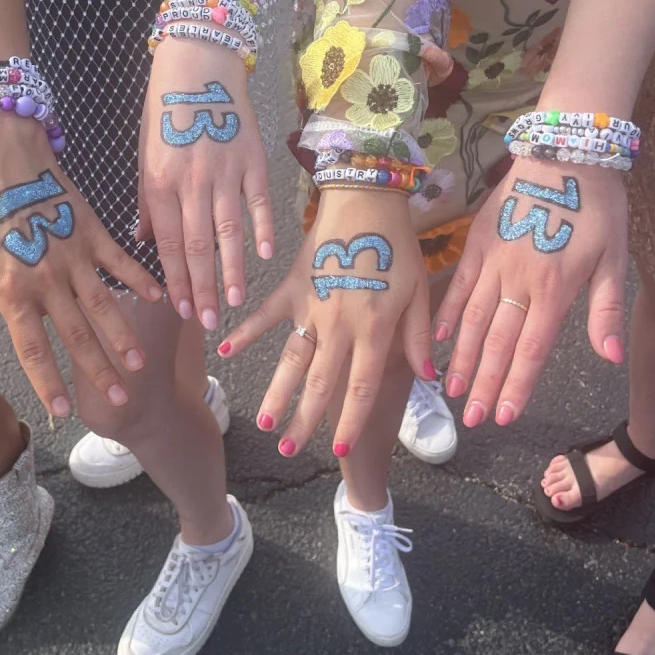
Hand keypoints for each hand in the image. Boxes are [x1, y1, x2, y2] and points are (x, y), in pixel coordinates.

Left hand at [0, 117, 162, 417]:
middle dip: (98, 370)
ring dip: (122, 336)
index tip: (63, 411)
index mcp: (13, 292)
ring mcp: (74, 257)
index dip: (47, 381)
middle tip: (120, 398)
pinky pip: (121, 262)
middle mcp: (47, 280)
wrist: (4, 162)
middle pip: (76, 335)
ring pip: (103, 305)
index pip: (32, 348)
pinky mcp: (94, 233)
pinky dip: (140, 280)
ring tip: (140, 363)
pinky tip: (161, 300)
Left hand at [137, 38, 273, 329]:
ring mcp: (225, 171)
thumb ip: (146, 202)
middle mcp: (192, 182)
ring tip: (235, 301)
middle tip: (209, 321)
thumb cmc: (164, 111)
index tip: (183, 310)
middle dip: (203, 288)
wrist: (197, 63)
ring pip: (229, 232)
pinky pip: (258, 203)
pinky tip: (264, 257)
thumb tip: (145, 243)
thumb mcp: (144, 154)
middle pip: (197, 246)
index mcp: (160, 182)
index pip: (168, 244)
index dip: (176, 281)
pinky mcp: (253, 160)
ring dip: (233, 271)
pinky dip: (262, 230)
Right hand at [219, 188, 433, 455]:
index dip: (350, 419)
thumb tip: (429, 375)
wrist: (366, 202)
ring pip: (292, 360)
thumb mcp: (419, 291)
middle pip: (321, 383)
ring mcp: (311, 308)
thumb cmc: (398, 247)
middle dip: (305, 421)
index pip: (361, 386)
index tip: (338, 445)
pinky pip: (266, 316)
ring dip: (277, 393)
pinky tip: (225, 352)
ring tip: (263, 423)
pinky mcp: (292, 288)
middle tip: (290, 452)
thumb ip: (418, 336)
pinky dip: (245, 332)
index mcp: (373, 329)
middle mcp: (339, 326)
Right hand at [433, 161, 627, 428]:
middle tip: (471, 421)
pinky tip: (435, 339)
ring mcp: (493, 261)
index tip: (502, 416)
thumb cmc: (597, 207)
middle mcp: (518, 281)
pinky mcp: (476, 241)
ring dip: (460, 358)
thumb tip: (609, 358)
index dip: (516, 385)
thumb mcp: (615, 258)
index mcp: (555, 289)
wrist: (564, 153)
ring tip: (450, 391)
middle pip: (497, 343)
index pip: (531, 350)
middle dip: (483, 384)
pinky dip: (447, 313)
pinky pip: (459, 284)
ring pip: (473, 319)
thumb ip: (606, 309)